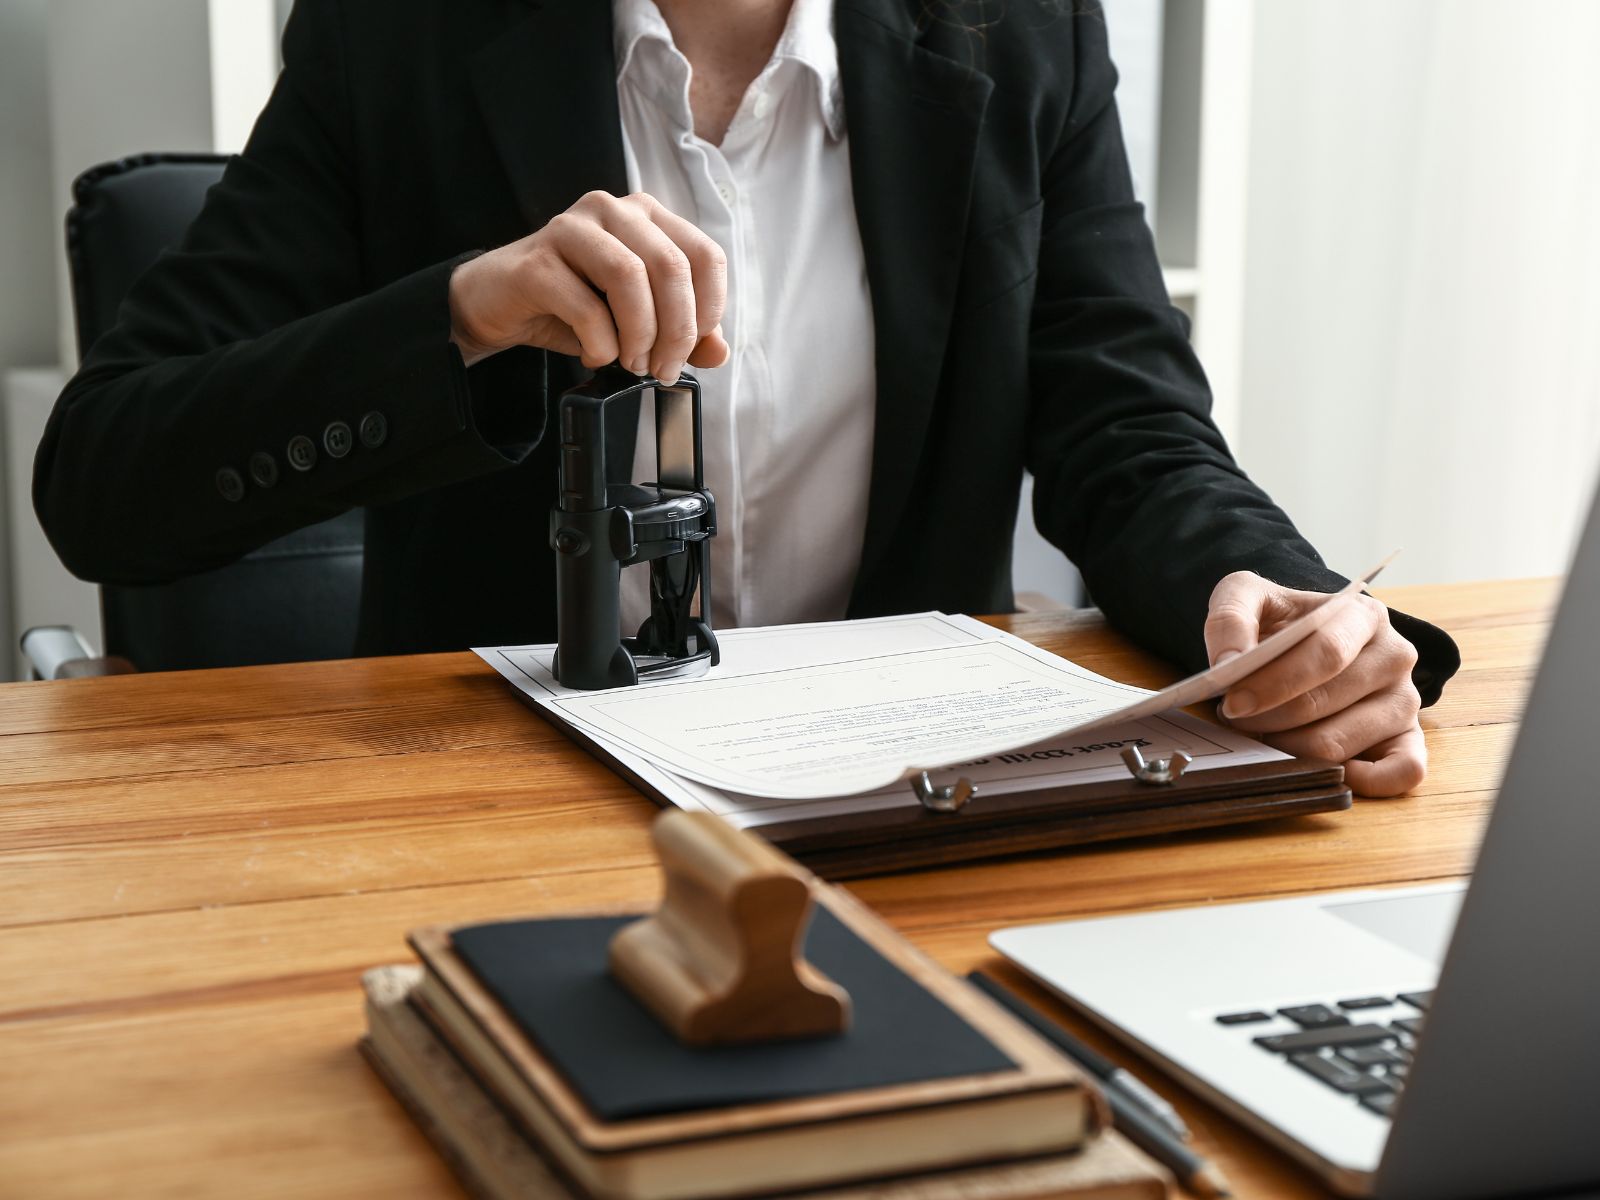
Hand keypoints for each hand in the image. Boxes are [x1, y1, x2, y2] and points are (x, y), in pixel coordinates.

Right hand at [448, 191, 729, 378]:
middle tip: (663, 369)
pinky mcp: (537, 260)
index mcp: (647, 216)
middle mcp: (612, 210)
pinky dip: (601, 344)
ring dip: (640, 335)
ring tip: (632, 363)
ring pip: (631, 278)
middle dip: (676, 331)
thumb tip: (719, 351)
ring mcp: (572, 228)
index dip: (708, 310)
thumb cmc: (572, 306)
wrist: (498, 305)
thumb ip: (682, 332)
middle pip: (671, 267)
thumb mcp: (638, 320)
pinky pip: (587, 306)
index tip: (694, 348)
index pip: (705, 255)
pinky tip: (594, 355)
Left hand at [1203, 572, 1425, 796]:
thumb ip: (1230, 619)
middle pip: (1325, 702)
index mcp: (1364, 615)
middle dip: (1268, 718)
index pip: (1326, 653)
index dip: (1275, 683)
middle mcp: (1394, 656)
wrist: (1299, 640)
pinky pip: (1403, 771)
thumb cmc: (1277, 622)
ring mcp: (1405, 701)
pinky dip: (1361, 781)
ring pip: (1339, 744)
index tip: (1233, 701)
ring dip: (1286, 748)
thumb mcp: (1246, 596)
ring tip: (1261, 732)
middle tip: (1236, 718)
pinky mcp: (1408, 740)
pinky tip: (1313, 769)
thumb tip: (1228, 661)